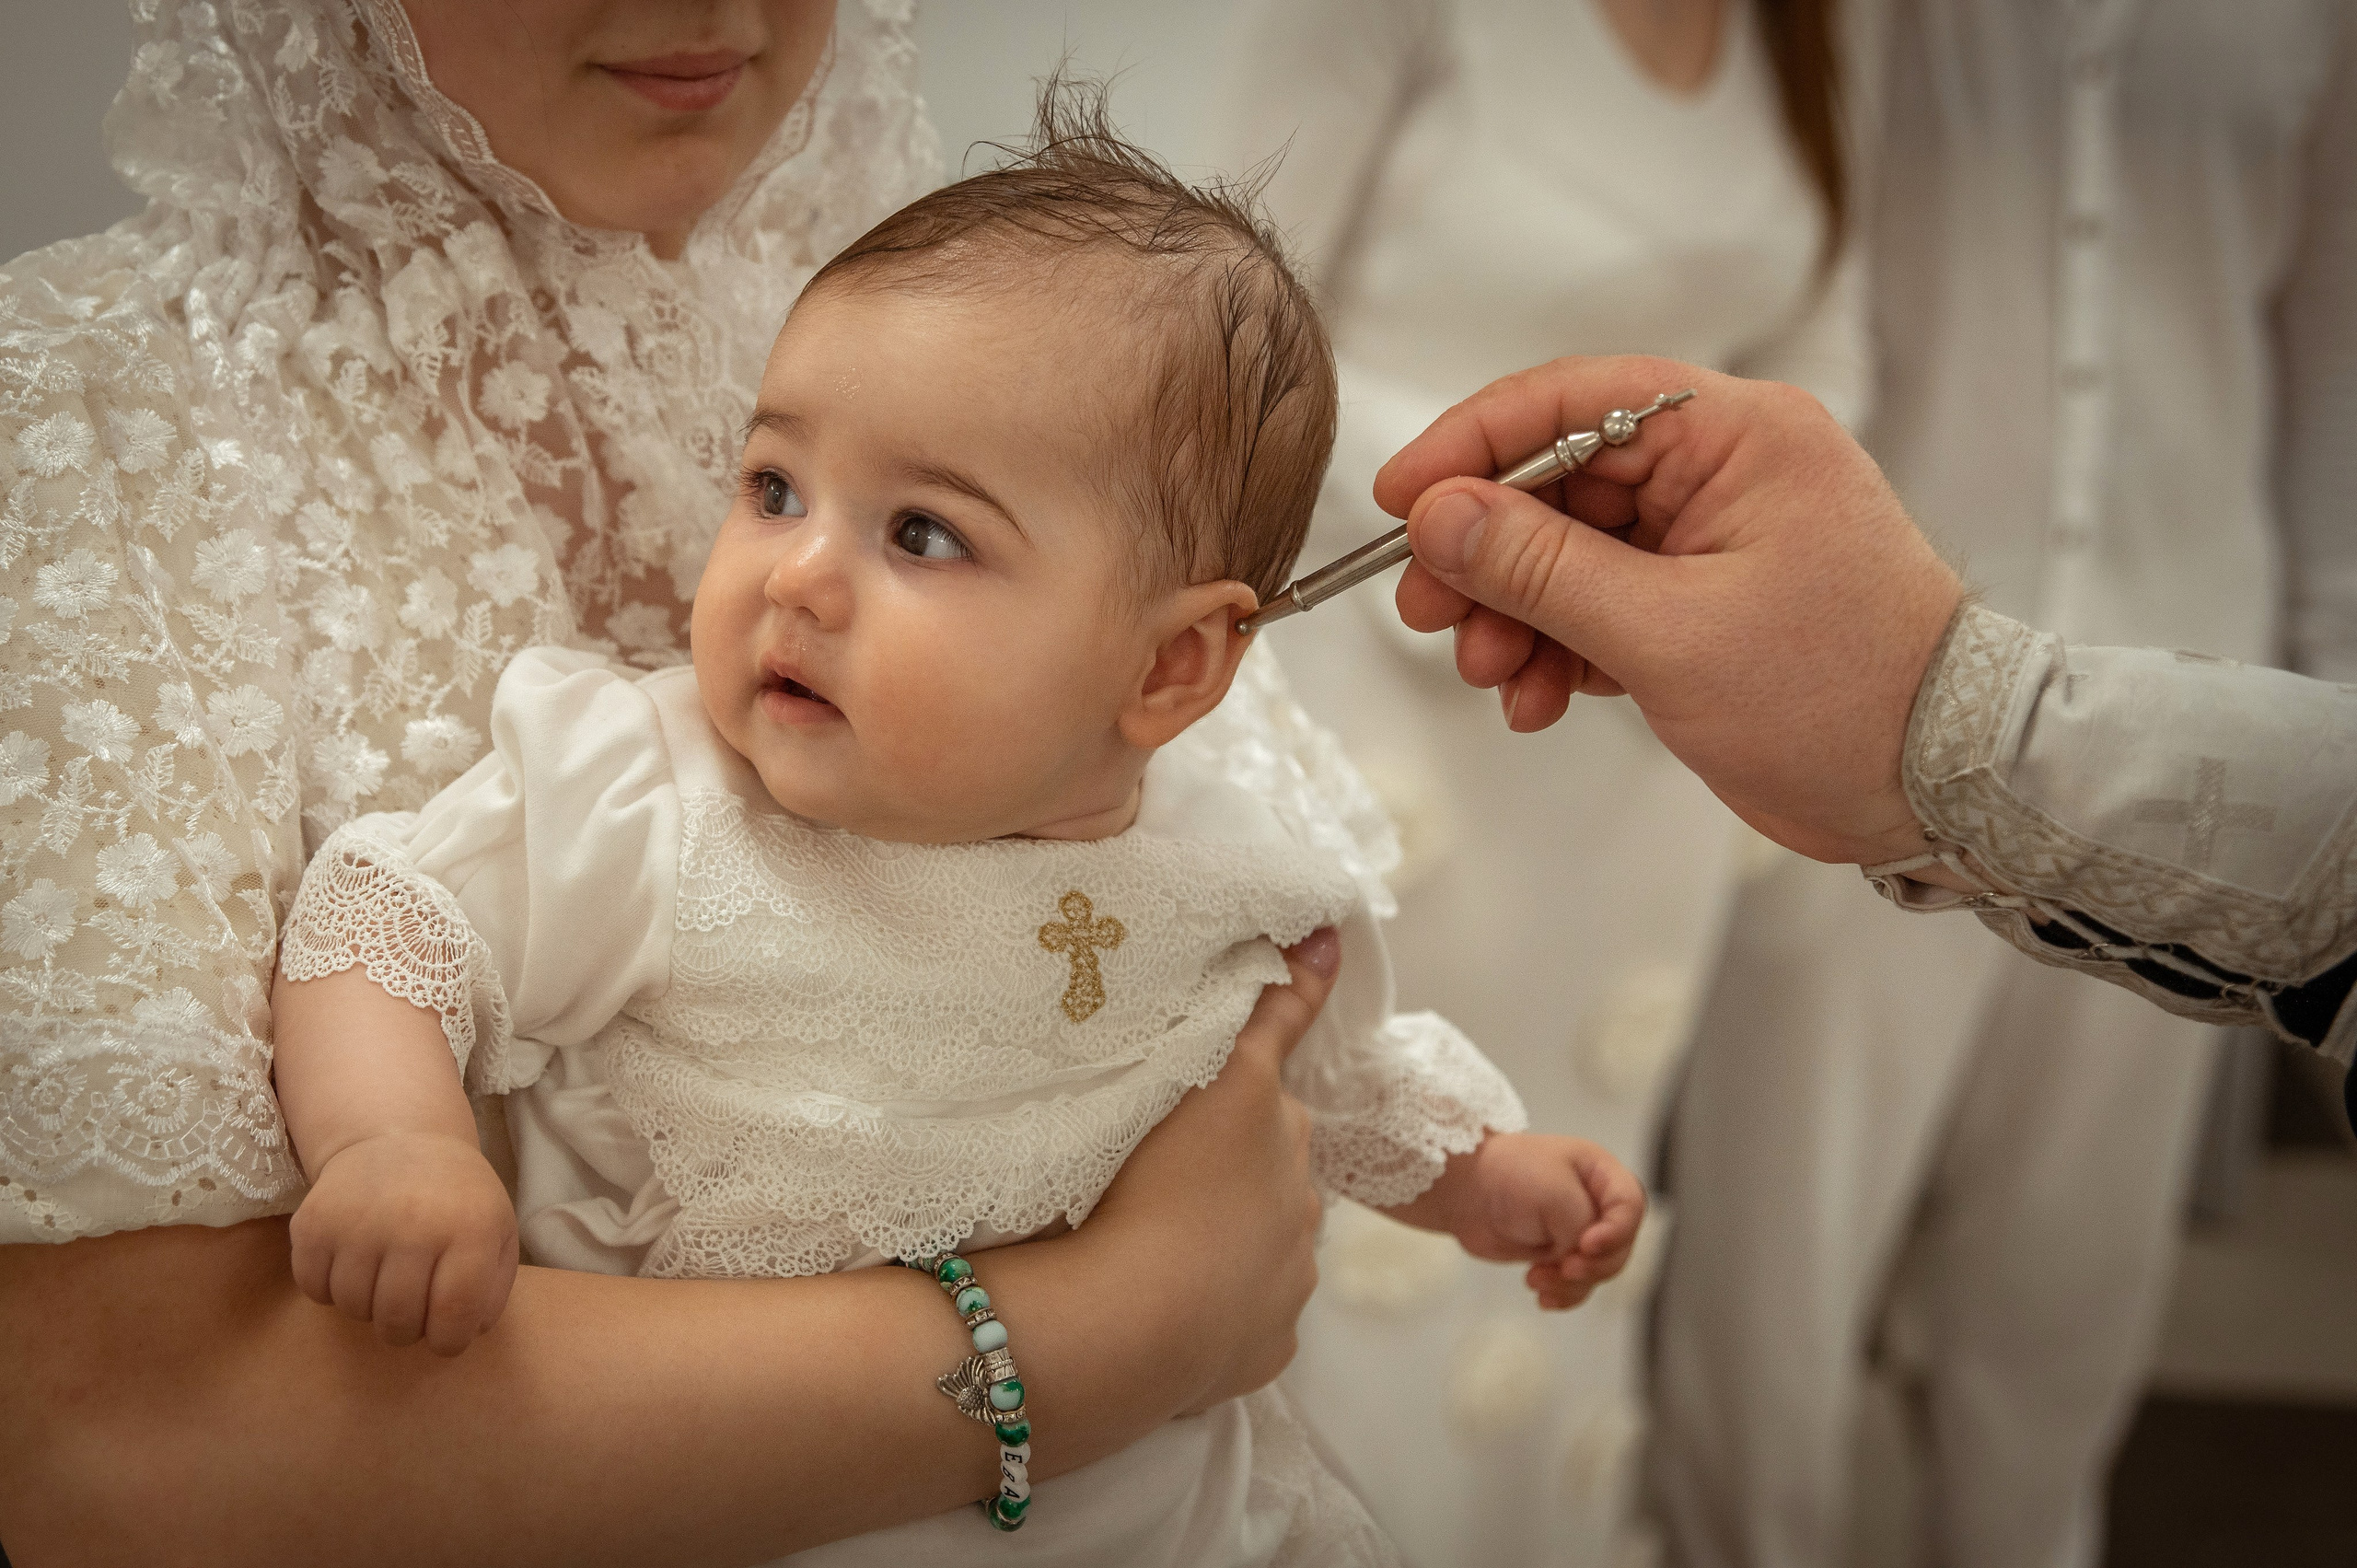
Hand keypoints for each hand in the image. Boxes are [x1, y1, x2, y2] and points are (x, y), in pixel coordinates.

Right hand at [288, 1129, 520, 1356]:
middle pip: (399, 1320)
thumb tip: (468, 1332)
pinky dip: (332, 1290)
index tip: (446, 1338)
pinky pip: (316, 1290)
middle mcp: (413, 1223)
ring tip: (386, 1278)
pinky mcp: (314, 1223)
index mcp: (469, 1228)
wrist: (398, 1138)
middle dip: (408, 1330)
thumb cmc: (456, 1197)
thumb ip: (493, 1287)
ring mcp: (358, 1222)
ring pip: (355, 1309)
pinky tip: (355, 1264)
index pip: (454, 1316)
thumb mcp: (496, 1230)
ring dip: (370, 1308)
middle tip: (413, 1310)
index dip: (449, 1342)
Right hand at [1085, 928, 1338, 1413]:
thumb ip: (1271, 1009)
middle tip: (1157, 1177)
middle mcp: (1300, 1198)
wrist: (1129, 1321)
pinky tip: (1171, 1306)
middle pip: (1266, 1169)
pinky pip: (1245, 1316)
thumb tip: (1330, 937)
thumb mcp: (1204, 1075)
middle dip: (1228, 1170)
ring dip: (1224, 1240)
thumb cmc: (1147, 1182)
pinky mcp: (1269, 1342)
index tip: (1224, 1091)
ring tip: (1153, 1246)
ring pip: (1261, 1244)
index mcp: (1277, 1129)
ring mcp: (1289, 1277)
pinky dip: (1219, 1310)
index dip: (1245, 1090)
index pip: (1270, 1090)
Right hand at [1376, 355, 1963, 866]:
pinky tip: (1539, 699)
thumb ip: (1541, 570)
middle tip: (1430, 613)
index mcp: (1736, 435)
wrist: (1942, 786)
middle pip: (1558, 482)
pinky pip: (1601, 604)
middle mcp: (1724, 469)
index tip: (1401, 500)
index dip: (1472, 446)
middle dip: (1486, 555)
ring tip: (1494, 678)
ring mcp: (1712, 538)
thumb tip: (1438, 516)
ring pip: (1569, 552)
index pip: (1571, 401)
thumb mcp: (1669, 634)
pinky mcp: (1706, 602)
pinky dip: (1559, 649)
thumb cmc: (1844, 697)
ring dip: (1516, 615)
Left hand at [1436, 1133, 1645, 1310]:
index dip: (1616, 1232)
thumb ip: (1581, 1228)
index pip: (1631, 1207)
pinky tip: (1542, 1298)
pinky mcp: (1558, 1255)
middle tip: (1563, 1268)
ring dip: (1570, 1283)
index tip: (1585, 1245)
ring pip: (1598, 1272)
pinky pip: (1576, 1285)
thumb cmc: (1509, 1176)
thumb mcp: (1555, 1193)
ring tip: (1535, 1280)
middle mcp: (1595, 1202)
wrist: (1463, 1191)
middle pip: (1619, 1247)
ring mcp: (1577, 1231)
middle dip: (1592, 1265)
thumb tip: (1581, 1262)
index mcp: (1600, 1173)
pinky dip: (1562, 1295)